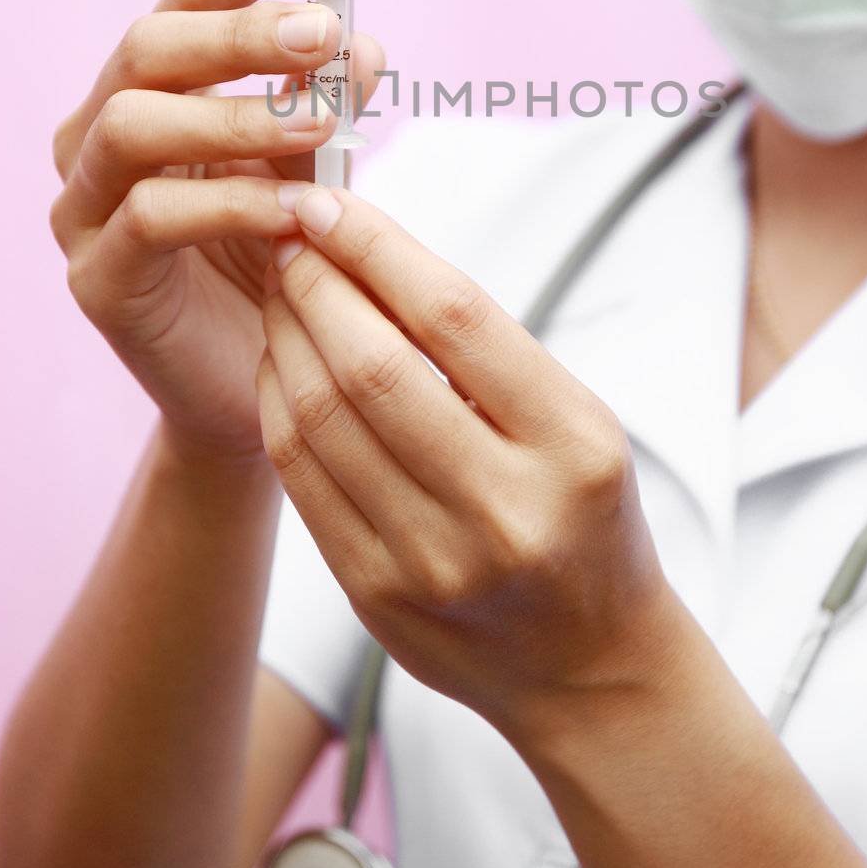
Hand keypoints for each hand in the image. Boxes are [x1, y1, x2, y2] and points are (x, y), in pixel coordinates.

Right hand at [50, 0, 383, 463]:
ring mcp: (85, 206)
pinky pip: (151, 220)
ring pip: (133, 123)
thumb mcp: (315, 164)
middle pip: (147, 48)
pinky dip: (232, 203)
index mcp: (151, 89)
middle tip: (323, 33)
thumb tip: (362, 40)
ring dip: (235, 113)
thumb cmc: (286, 257)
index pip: (183, 2)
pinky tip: (299, 212)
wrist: (268, 382)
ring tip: (321, 123)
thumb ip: (328, 101)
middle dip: (240, 32)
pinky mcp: (97, 278)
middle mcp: (100, 134)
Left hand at [257, 185, 673, 742]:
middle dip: (315, 284)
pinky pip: (301, 477)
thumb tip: (372, 251)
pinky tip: (279, 360)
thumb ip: (485, 351)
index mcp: (572, 445)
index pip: (454, 317)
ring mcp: (433, 563)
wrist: (588, 666)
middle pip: (372, 366)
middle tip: (289, 235)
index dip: (378, 248)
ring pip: (321, 418)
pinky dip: (278, 402)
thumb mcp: (578, 423)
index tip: (332, 201)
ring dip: (285, 334)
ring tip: (280, 289)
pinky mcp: (375, 596)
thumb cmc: (584, 514)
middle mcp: (504, 509)